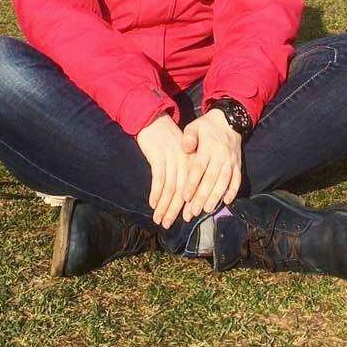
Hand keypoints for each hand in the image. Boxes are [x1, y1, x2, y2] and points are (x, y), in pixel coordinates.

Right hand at [135, 113, 191, 229]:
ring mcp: (172, 159)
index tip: (185, 219)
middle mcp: (185, 162)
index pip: (194, 188)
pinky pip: (158, 179)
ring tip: (159, 219)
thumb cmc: (168, 140)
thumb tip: (185, 197)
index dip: (189, 205)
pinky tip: (152, 203)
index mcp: (193, 161)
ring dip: (164, 206)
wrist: (155, 121)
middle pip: (182, 191)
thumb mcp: (181, 154)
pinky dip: (156, 193)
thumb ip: (185, 171)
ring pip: (170, 188)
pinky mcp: (158, 156)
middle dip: (175, 211)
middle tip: (168, 225)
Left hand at [180, 110, 242, 221]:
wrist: (229, 121)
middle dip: (202, 196)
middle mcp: (221, 155)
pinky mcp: (238, 164)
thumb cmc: (207, 126)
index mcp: (208, 146)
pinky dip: (233, 191)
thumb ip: (188, 137)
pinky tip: (227, 201)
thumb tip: (185, 149)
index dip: (193, 183)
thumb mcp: (195, 126)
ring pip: (224, 182)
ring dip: (216, 197)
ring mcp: (231, 161)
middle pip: (211, 179)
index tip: (185, 197)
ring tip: (207, 210)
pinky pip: (237, 179)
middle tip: (193, 211)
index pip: (199, 167)